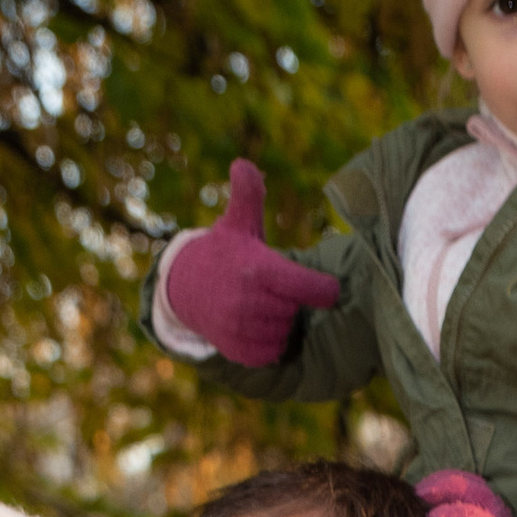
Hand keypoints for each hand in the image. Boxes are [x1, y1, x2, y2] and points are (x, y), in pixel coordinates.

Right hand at [161, 160, 343, 367]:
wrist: (186, 289)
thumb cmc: (225, 253)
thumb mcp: (238, 223)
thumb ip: (249, 195)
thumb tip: (242, 164)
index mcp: (258, 269)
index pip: (307, 287)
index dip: (324, 289)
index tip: (330, 288)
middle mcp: (249, 301)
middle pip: (296, 309)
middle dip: (289, 299)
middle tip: (272, 288)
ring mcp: (242, 329)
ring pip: (285, 331)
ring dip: (279, 320)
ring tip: (261, 304)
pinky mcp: (238, 351)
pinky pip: (272, 352)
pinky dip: (269, 341)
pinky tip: (255, 324)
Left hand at [415, 468, 516, 516]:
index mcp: (491, 511)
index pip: (465, 484)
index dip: (441, 483)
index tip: (421, 492)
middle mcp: (493, 509)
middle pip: (463, 481)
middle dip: (436, 482)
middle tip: (415, 493)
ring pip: (465, 490)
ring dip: (438, 489)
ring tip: (419, 496)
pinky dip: (449, 514)